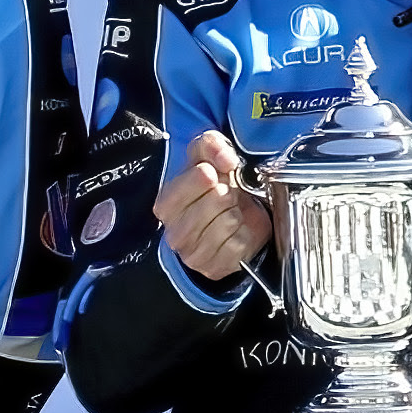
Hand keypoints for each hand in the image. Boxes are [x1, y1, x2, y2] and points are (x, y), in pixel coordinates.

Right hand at [155, 131, 272, 282]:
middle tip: (226, 197)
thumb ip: (211, 145)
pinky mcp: (215, 267)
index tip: (215, 176)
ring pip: (229, 222)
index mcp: (166, 203)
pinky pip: (239, 243)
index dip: (215, 173)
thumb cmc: (213, 189)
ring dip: (237, 213)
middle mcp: (174, 232)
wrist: (231, 219)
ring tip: (230, 213)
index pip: (201, 177)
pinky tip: (236, 231)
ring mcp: (193, 254)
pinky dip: (245, 234)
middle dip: (229, 193)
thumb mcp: (206, 157)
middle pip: (218, 199)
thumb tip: (226, 160)